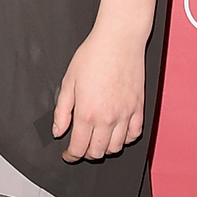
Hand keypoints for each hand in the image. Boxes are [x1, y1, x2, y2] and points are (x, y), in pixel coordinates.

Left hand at [51, 28, 145, 162]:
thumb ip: (62, 111)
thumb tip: (58, 131)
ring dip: (105, 148)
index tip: (68, 154)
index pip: (78, 148)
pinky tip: (117, 133)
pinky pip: (134, 134)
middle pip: (97, 151)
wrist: (118, 40)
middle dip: (86, 153)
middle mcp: (108, 117)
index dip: (71, 155)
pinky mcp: (138, 108)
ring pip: (116, 147)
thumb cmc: (93, 56)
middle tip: (80, 146)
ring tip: (98, 140)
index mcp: (87, 112)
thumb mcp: (68, 82)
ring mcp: (125, 114)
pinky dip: (125, 139)